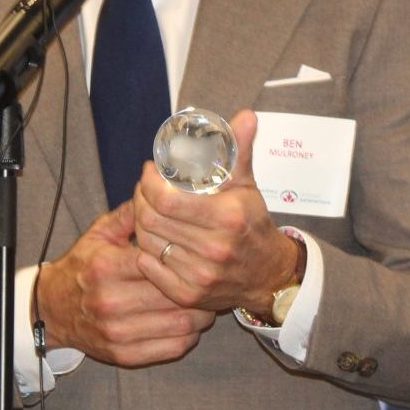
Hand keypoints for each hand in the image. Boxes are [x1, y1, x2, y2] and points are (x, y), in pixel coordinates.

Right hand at [34, 201, 215, 367]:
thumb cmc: (82, 268)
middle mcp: (111, 301)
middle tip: (211, 278)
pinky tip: (191, 323)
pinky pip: (171, 348)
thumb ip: (131, 214)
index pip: (160, 261)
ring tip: (206, 301)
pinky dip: (189, 336)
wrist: (52, 310)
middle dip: (200, 287)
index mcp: (107, 267)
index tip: (200, 254)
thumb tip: (161, 191)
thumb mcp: (99, 234)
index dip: (185, 257)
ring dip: (202, 314)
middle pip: (174, 294)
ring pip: (180, 324)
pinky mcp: (123, 355)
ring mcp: (118, 332)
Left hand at [132, 110, 299, 313]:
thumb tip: (245, 115)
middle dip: (141, 198)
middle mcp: (213, 248)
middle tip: (144, 188)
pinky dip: (145, 249)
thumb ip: (240, 150)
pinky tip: (154, 236)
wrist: (268, 275)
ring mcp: (199, 275)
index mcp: (227, 218)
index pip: (167, 200)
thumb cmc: (253, 225)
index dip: (148, 183)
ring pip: (148, 241)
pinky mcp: (188, 294)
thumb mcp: (248, 186)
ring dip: (141, 221)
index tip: (150, 172)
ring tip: (148, 208)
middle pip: (152, 219)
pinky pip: (149, 265)